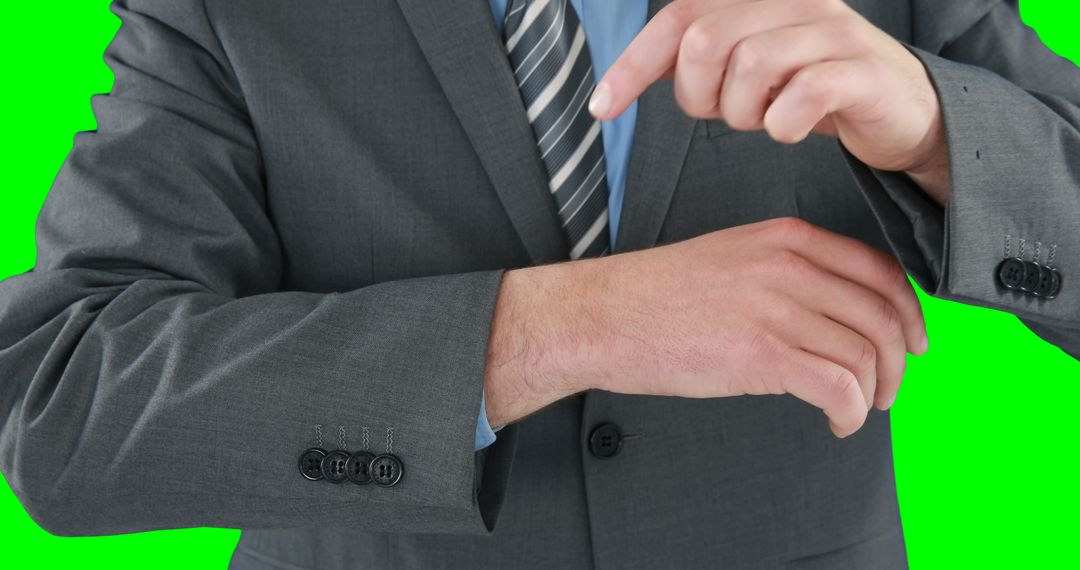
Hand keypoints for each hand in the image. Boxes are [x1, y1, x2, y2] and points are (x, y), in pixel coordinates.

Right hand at [484, 217, 927, 437]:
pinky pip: (840, 387)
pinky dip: (850, 413)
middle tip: (886, 389)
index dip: (908, 313)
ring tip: (857, 410)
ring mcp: (778, 307)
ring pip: (868, 354)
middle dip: (898, 362)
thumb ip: (785, 274)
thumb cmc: (655, 297)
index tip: (911, 342)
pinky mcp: (763, 353)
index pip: (880, 271)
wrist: (602, 314)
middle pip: (884, 315)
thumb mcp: (731, 259)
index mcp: (786, 238)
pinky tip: (836, 422)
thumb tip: (831, 317)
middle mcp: (791, 266)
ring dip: (874, 392)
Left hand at [587, 0, 949, 199]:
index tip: (602, 108)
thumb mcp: (746, 69)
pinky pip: (803, 94)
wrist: (902, 112)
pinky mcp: (863, 70)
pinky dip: (784, 126)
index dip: (632, 65)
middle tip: (728, 113)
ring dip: (744, 113)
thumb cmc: (813, 91)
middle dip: (701, 95)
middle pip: (705, 41)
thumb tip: (621, 78)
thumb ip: (693, 62)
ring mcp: (833, 31)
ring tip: (765, 120)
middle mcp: (794, 2)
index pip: (678, 18)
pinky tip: (791, 130)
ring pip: (751, 66)